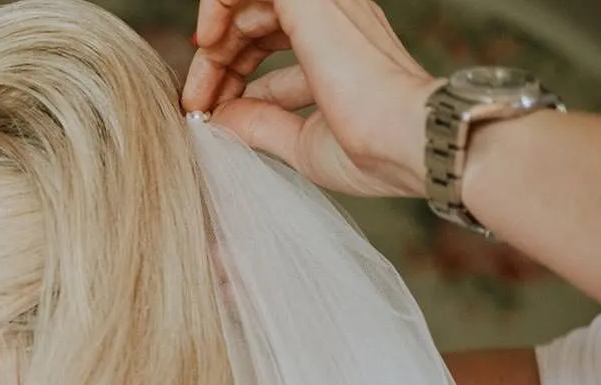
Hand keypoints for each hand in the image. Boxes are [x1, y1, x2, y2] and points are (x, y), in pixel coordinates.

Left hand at [181, 0, 441, 197]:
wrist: (408, 142)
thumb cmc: (371, 150)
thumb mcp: (300, 140)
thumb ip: (260, 124)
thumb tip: (218, 117)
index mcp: (335, 47)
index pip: (266, 44)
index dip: (228, 73)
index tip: (205, 111)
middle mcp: (333, 18)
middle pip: (253, 23)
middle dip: (215, 62)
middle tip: (195, 104)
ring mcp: (325, 5)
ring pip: (251, 2)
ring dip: (214, 41)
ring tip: (198, 87)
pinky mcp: (311, 1)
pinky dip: (220, 3)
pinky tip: (206, 42)